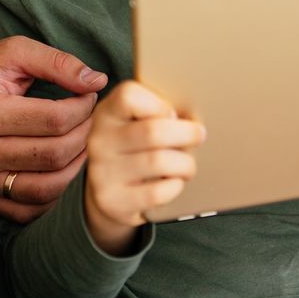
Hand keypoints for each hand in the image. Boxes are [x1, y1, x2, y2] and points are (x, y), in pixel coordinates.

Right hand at [0, 36, 107, 222]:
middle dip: (85, 136)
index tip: (88, 96)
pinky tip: (63, 170)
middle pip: (54, 155)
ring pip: (45, 188)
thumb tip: (97, 81)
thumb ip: (57, 62)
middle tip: (90, 120)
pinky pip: (26, 210)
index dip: (84, 108)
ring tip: (82, 144)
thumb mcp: (13, 51)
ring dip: (75, 168)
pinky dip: (53, 196)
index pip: (56, 120)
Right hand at [82, 81, 204, 253]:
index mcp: (106, 114)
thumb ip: (159, 110)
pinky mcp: (112, 201)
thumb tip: (194, 116)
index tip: (173, 115)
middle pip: (154, 131)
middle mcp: (99, 141)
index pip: (128, 95)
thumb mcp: (138, 122)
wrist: (110, 193)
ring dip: (186, 163)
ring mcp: (102, 173)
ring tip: (188, 165)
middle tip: (199, 136)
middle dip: (187, 134)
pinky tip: (173, 182)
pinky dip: (175, 186)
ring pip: (160, 162)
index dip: (160, 104)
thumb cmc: (137, 148)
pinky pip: (157, 192)